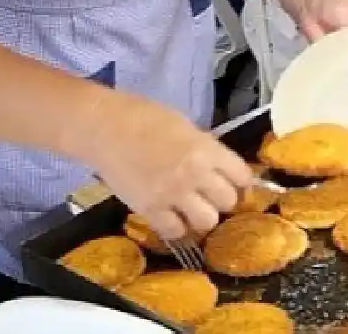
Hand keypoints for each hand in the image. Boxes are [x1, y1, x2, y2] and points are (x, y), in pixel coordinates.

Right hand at [80, 89, 251, 239]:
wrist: (105, 128)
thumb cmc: (145, 117)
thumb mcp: (186, 126)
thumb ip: (205, 148)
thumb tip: (218, 165)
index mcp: (206, 149)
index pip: (242, 175)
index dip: (242, 181)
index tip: (237, 183)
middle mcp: (195, 174)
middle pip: (228, 202)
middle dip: (223, 199)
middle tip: (213, 195)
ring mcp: (172, 195)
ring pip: (206, 222)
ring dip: (203, 216)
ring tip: (193, 209)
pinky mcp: (149, 210)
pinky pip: (174, 231)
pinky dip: (177, 227)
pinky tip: (173, 217)